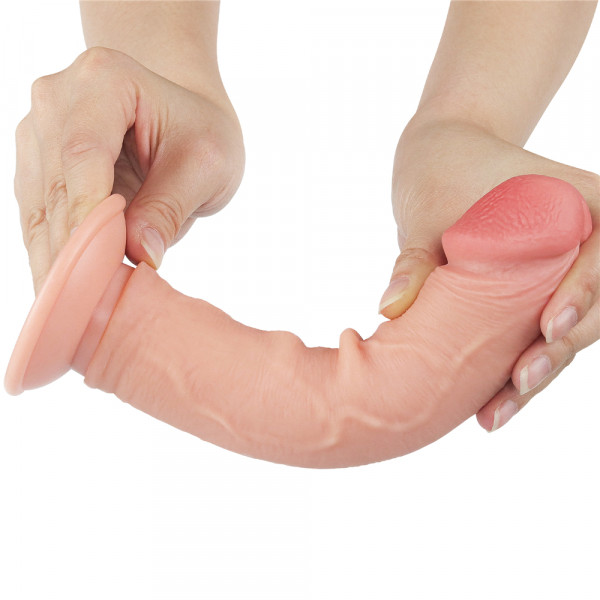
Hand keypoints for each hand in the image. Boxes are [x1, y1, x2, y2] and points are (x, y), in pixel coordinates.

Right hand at [14, 47, 244, 293]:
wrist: (183, 110)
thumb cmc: (201, 130)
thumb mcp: (206, 164)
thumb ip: (170, 206)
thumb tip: (140, 257)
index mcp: (104, 80)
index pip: (84, 156)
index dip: (87, 219)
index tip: (94, 273)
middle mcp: (56, 100)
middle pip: (56, 186)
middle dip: (69, 252)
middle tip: (80, 311)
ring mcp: (40, 133)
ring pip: (40, 209)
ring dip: (54, 262)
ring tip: (66, 315)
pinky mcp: (38, 165)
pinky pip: (41, 216)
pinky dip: (53, 255)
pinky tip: (62, 293)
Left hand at [379, 116, 598, 430]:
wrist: (439, 160)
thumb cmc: (441, 171)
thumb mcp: (430, 209)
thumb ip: (418, 258)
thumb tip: (391, 308)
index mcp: (583, 203)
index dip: (586, 292)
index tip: (548, 325)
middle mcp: (584, 242)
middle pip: (595, 305)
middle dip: (561, 348)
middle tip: (518, 380)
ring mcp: (562, 274)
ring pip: (569, 332)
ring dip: (540, 372)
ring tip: (495, 411)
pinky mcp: (535, 298)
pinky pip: (537, 336)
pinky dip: (518, 369)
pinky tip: (488, 406)